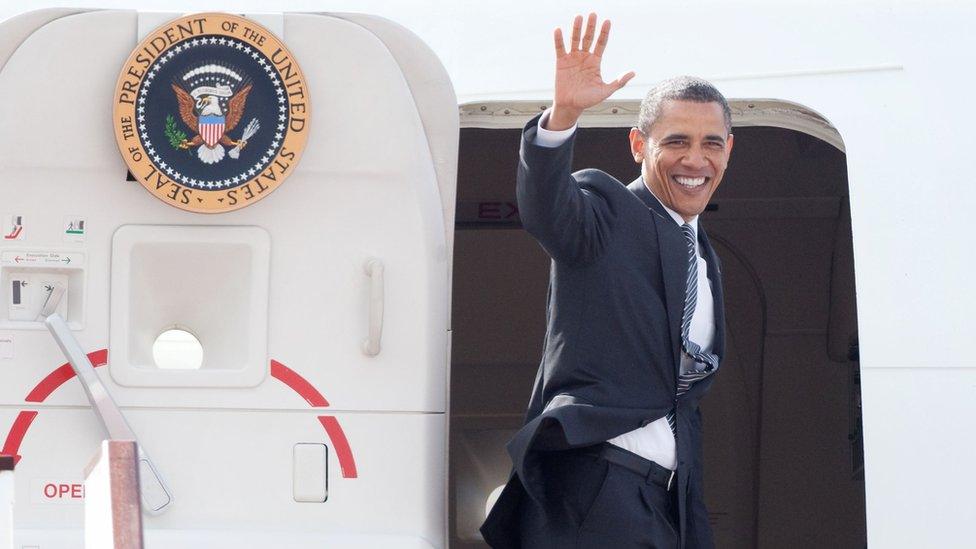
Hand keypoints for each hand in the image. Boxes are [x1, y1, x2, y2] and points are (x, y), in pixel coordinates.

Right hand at [549, 13, 635, 130]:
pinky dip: (559, 39)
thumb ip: (618, 82)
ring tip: (579, 17)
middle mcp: (584, 57)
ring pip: (575, 40)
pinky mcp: (561, 62)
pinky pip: (560, 48)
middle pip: (588, 38)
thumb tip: (633, 73)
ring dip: (576, 29)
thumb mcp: (605, 91)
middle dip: (591, 27)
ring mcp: (572, 58)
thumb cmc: (588, 100)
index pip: (601, 43)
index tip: (607, 21)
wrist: (571, 106)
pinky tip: (558, 30)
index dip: (604, 33)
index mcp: (595, 62)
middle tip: (593, 14)